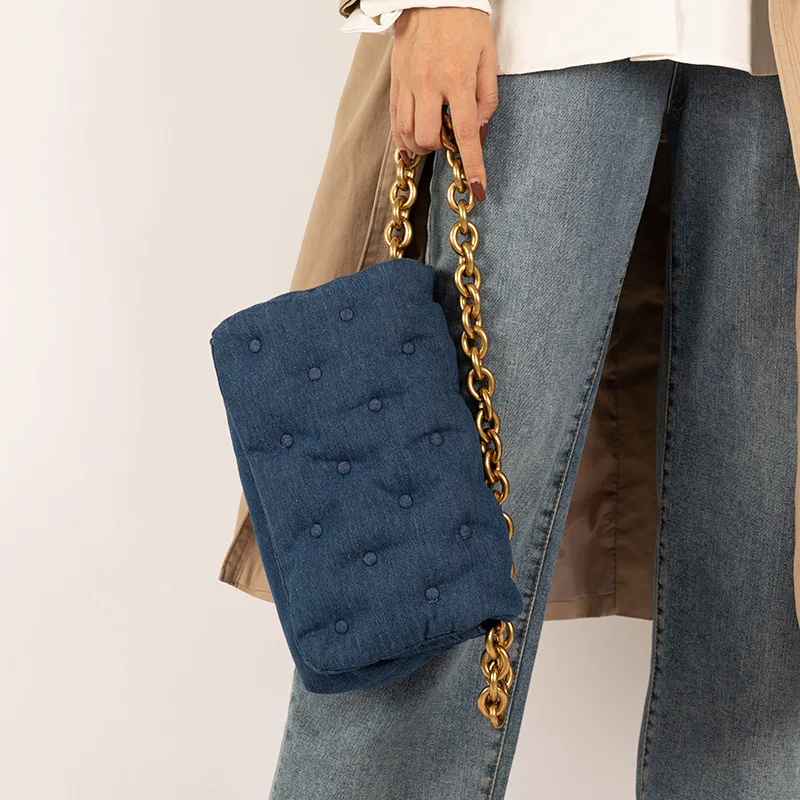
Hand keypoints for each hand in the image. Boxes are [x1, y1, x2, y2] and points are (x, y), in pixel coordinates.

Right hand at [390, 7, 496, 199]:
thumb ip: (487, 98)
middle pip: (429, 137)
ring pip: (407, 133)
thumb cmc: (466, 23)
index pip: (465, 133)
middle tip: (449, 136)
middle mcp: (428, 83)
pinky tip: (412, 140)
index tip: (478, 187)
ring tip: (432, 135)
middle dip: (440, 147)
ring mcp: (408, 83)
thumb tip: (477, 130)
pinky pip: (394, 120)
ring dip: (421, 144)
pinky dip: (403, 136)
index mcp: (457, 78)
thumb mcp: (488, 57)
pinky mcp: (395, 81)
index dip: (473, 164)